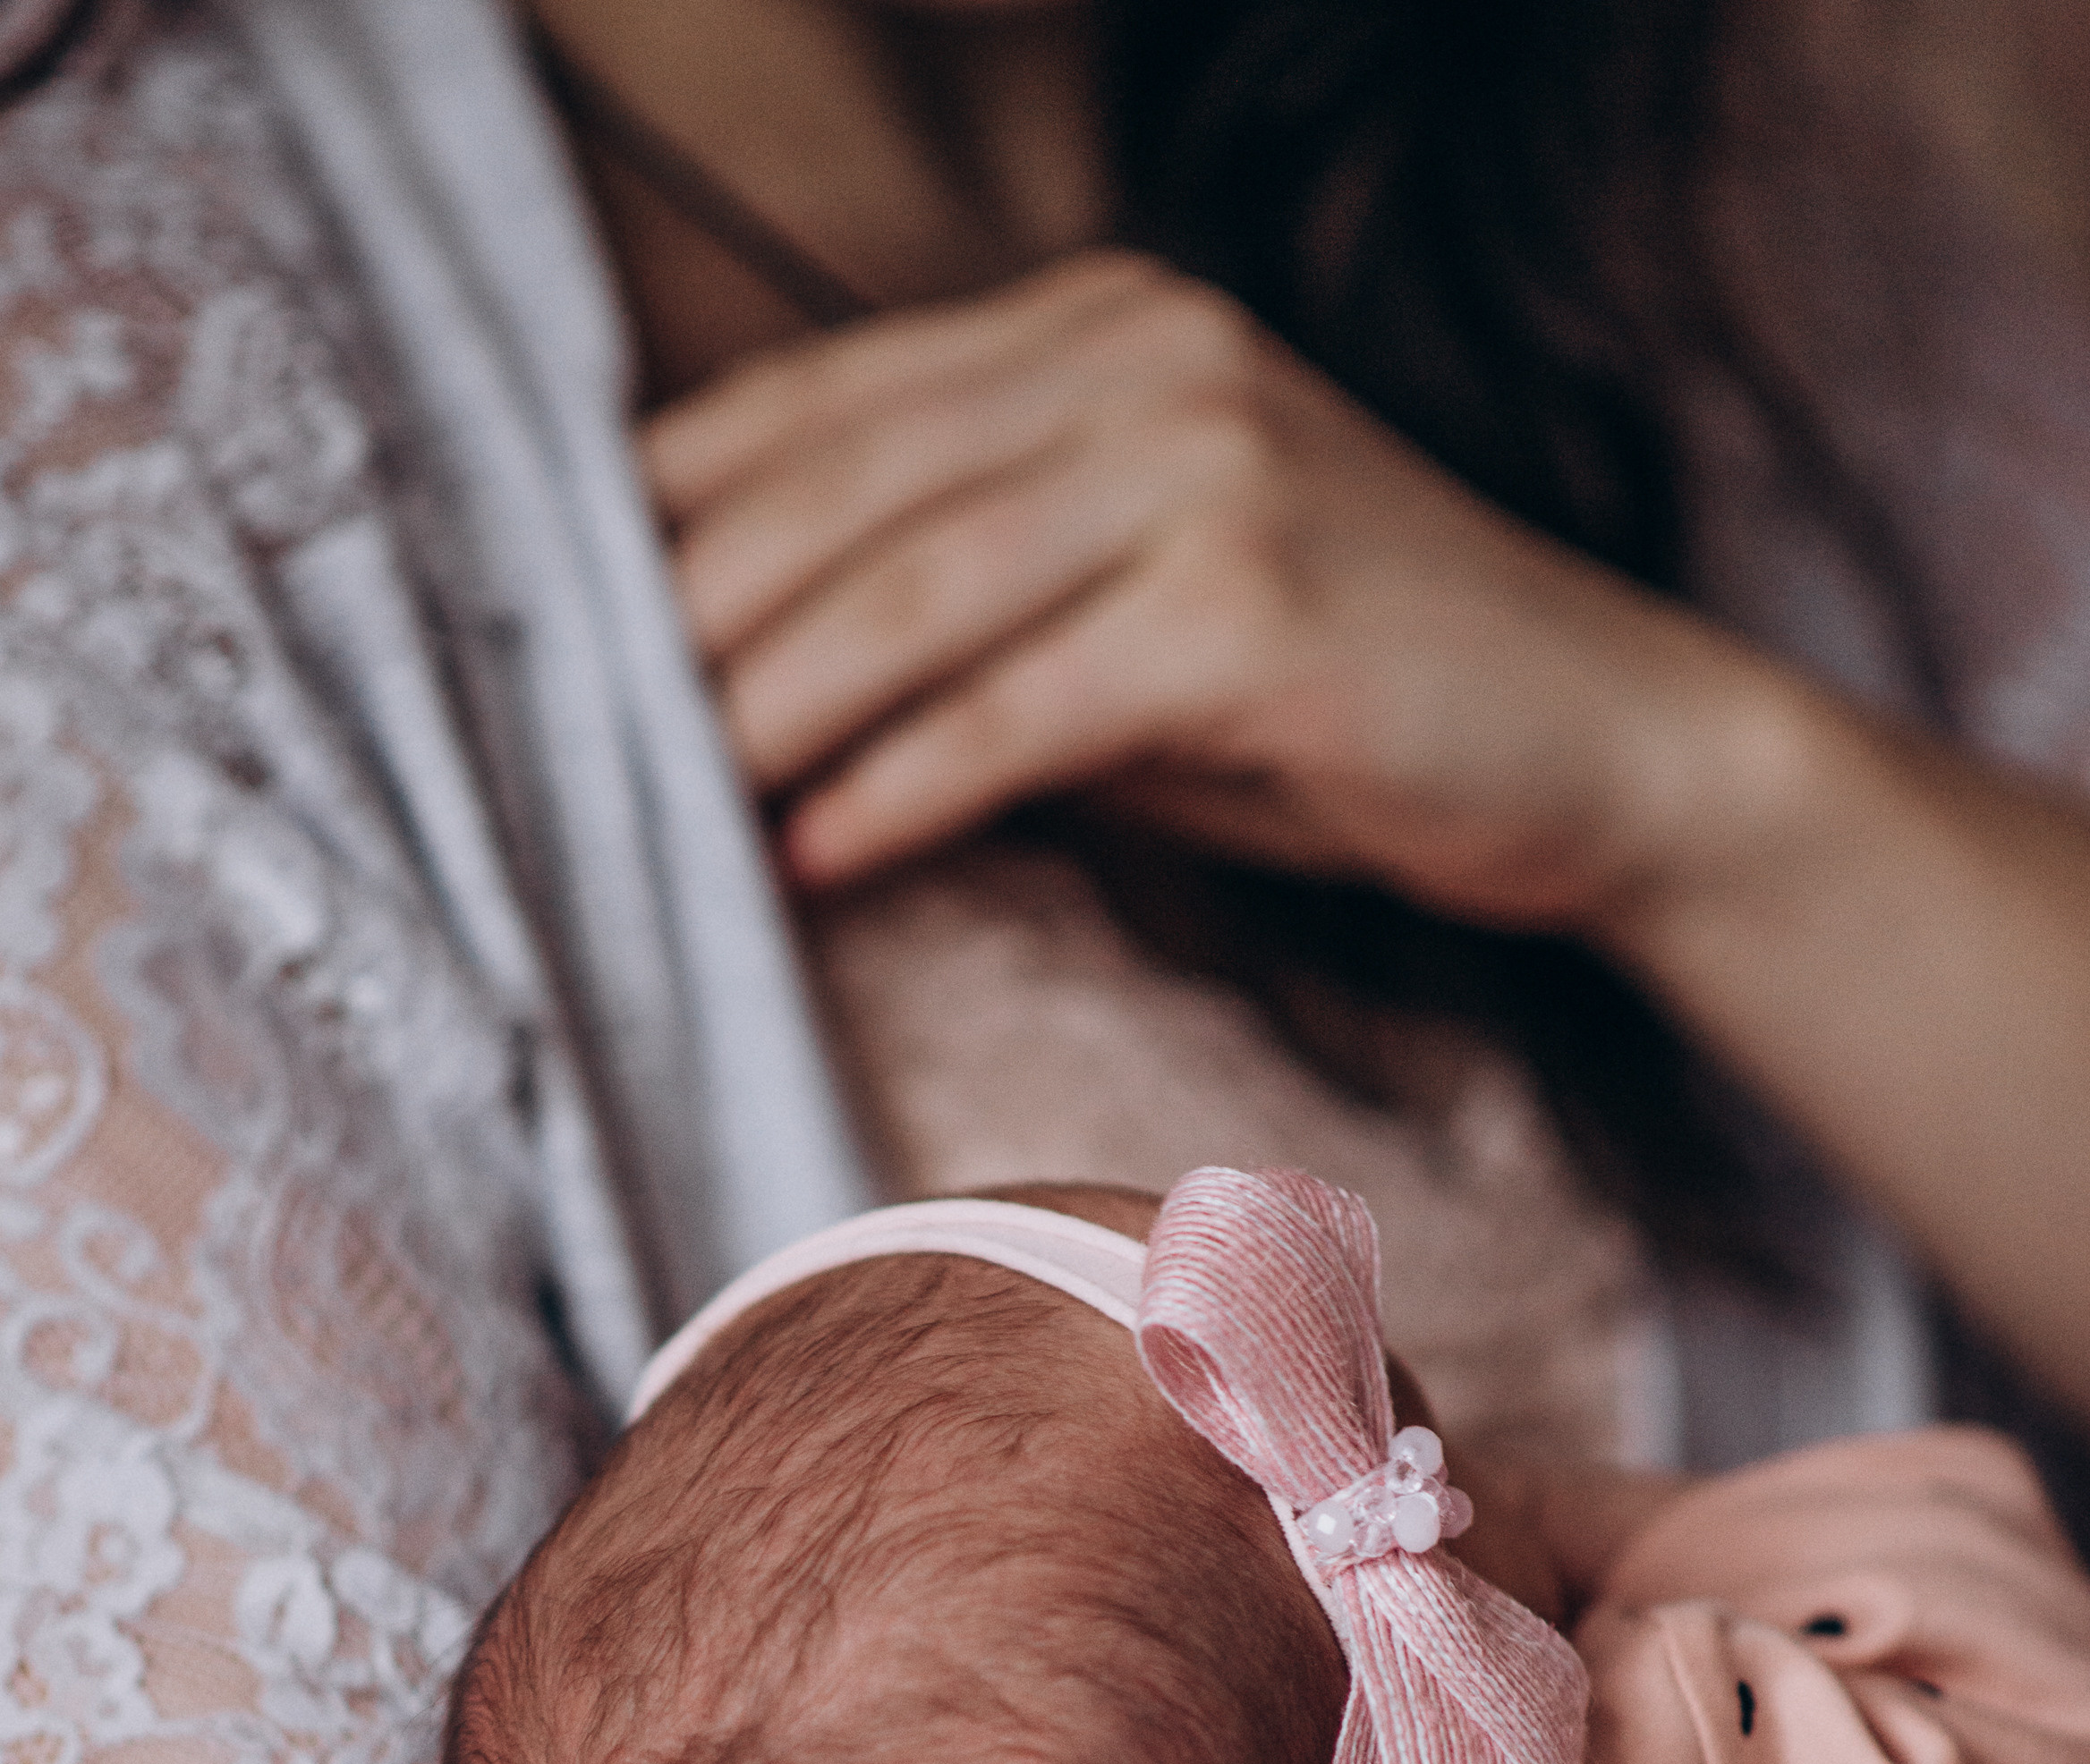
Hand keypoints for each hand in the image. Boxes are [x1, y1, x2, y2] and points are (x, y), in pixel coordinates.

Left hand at [641, 253, 1776, 926]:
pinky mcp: (1251, 602)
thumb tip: (742, 684)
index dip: (675, 513)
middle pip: (843, 484)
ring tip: (661, 805)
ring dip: (766, 705)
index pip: (826, 403)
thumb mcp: (1137, 616)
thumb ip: (971, 601)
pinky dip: (906, 782)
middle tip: (570, 737)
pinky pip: (1024, 701)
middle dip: (690, 621)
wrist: (1604, 748)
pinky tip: (812, 852)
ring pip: (912, 583)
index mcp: (1103, 331)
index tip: (560, 627)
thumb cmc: (1343, 701)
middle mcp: (1147, 359)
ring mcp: (1206, 464)